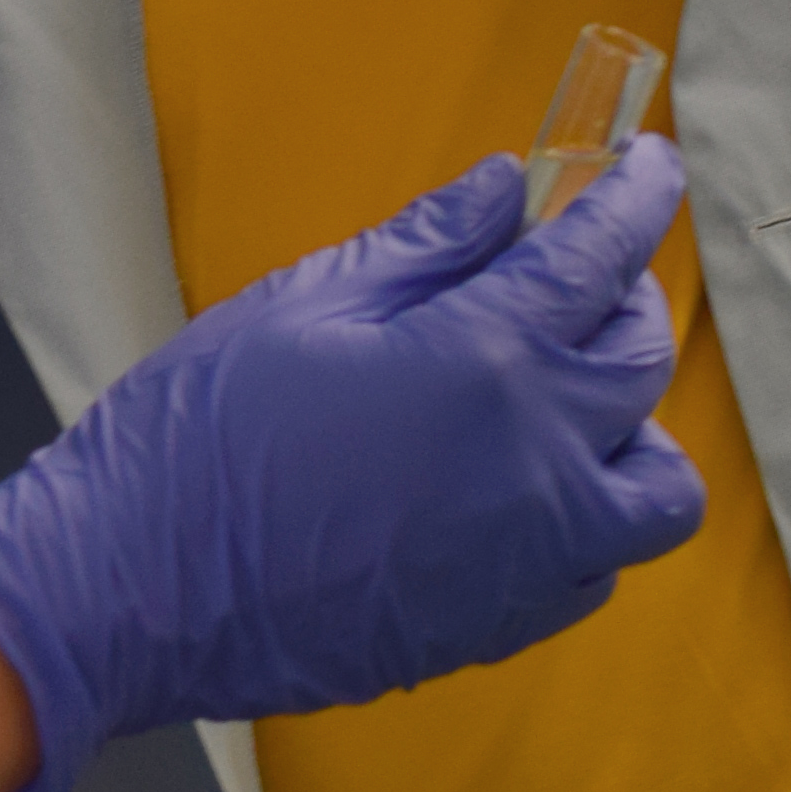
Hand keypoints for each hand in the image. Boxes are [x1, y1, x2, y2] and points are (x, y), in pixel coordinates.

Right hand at [0, 141, 703, 791]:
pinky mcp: (501, 627)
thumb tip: (509, 187)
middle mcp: (535, 466)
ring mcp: (529, 560)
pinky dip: (588, 515)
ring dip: (630, 427)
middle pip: (643, 361)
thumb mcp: (304, 303)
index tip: (649, 164)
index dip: (637, 196)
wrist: (133, 593)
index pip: (602, 256)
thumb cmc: (201, 437)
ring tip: (557, 395)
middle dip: (621, 296)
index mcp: (484, 363)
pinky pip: (599, 566)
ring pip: (657, 487)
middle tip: (564, 271)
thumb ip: (426, 242)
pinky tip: (516, 484)